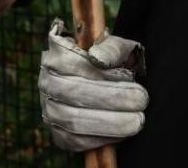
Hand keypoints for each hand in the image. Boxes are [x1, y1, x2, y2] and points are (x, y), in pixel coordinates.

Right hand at [39, 19, 147, 151]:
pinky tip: (120, 133)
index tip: (137, 88)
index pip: (73, 64)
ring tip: (135, 122)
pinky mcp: (56, 132)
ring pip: (71, 120)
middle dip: (110, 101)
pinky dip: (98, 139)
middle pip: (71, 93)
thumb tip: (97, 59)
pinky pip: (73, 140)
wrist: (106, 82)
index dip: (103, 77)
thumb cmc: (113, 61)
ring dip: (107, 124)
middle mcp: (46, 80)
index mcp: (57, 53)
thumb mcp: (118, 47)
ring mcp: (48, 107)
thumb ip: (111, 49)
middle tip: (141, 105)